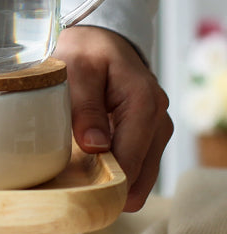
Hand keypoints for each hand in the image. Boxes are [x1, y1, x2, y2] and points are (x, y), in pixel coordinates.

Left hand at [54, 25, 171, 212]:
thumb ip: (84, 106)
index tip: (80, 193)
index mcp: (143, 102)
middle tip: (76, 193)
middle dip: (111, 188)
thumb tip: (96, 146)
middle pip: (141, 175)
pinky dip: (117, 173)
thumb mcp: (76, 68)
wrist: (98, 39)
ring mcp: (156, 128)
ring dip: (114, 182)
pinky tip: (92, 172)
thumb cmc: (86, 50)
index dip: (108, 180)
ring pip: (141, 175)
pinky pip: (137, 165)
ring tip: (81, 183)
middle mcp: (158, 118)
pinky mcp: (148, 134)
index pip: (131, 158)